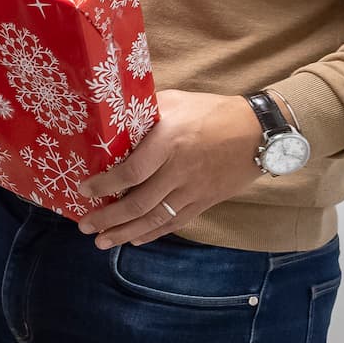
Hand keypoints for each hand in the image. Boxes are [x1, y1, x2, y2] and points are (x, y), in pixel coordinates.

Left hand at [74, 90, 260, 248]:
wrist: (259, 131)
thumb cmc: (211, 111)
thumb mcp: (174, 102)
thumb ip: (144, 114)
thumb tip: (112, 120)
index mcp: (168, 142)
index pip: (131, 172)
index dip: (105, 185)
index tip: (83, 191)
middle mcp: (179, 169)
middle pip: (139, 203)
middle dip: (108, 218)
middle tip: (85, 226)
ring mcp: (194, 189)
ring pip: (156, 218)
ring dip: (126, 232)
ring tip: (102, 241)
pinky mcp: (206, 200)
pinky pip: (176, 221)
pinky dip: (154, 233)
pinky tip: (135, 238)